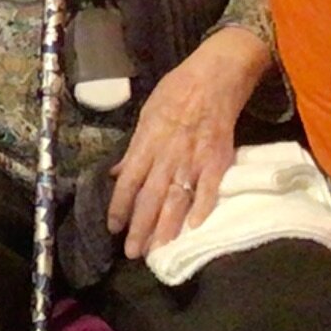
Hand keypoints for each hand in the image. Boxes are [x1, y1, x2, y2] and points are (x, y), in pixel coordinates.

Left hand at [107, 28, 272, 258]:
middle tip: (132, 253)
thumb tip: (116, 173)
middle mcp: (167, 155)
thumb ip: (133, 149)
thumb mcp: (146, 115)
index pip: (128, 183)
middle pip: (150, 198)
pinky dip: (202, 209)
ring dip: (165, 228)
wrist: (214, 76)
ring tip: (156, 251)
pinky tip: (193, 229)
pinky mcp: (217, 161)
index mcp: (146, 143)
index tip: (113, 228)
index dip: (119, 207)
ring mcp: (193, 160)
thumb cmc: (176, 92)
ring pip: (176, 200)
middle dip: (140, 228)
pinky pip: (209, 190)